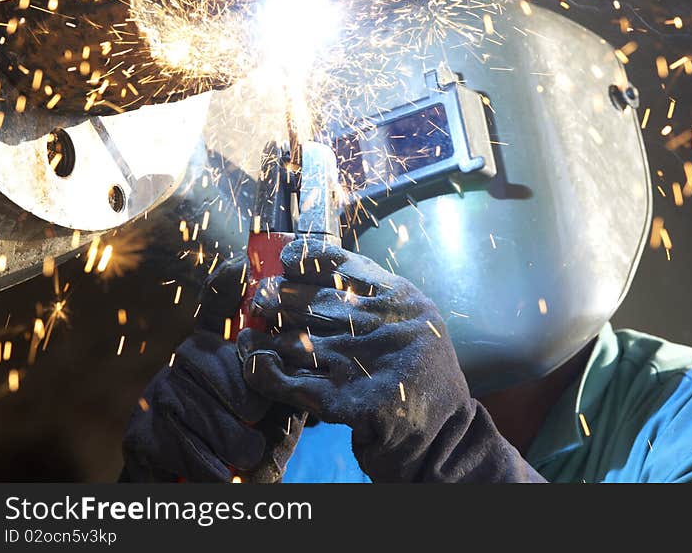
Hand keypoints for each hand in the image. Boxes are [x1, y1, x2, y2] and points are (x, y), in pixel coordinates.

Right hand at [121, 257, 305, 482]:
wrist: (206, 492)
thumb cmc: (256, 441)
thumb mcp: (281, 408)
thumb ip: (287, 379)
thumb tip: (303, 346)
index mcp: (223, 349)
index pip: (218, 305)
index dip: (226, 283)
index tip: (240, 266)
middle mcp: (186, 362)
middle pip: (203, 355)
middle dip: (235, 386)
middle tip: (256, 413)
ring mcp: (160, 395)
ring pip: (190, 402)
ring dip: (225, 434)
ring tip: (249, 452)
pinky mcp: (141, 433)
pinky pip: (173, 442)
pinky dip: (203, 464)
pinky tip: (222, 474)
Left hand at [237, 239, 544, 482]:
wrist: (444, 434)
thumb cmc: (419, 372)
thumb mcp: (412, 319)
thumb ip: (375, 296)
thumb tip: (320, 273)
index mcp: (400, 299)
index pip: (343, 265)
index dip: (307, 259)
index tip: (285, 258)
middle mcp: (384, 325)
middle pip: (314, 301)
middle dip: (279, 297)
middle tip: (258, 297)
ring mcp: (365, 364)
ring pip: (298, 339)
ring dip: (266, 334)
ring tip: (247, 331)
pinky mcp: (347, 402)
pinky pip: (293, 383)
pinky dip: (267, 372)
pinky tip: (253, 363)